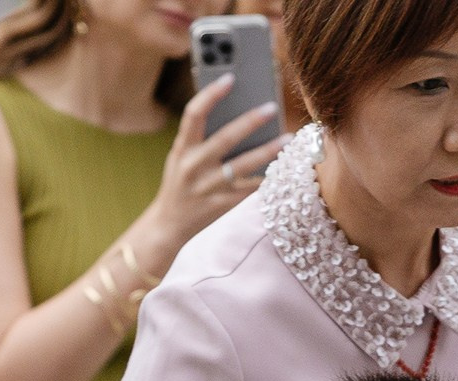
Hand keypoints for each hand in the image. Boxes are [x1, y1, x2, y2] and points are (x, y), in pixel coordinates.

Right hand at [146, 77, 288, 254]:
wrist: (168, 225)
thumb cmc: (180, 182)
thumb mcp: (181, 157)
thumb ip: (201, 138)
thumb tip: (237, 112)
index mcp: (182, 148)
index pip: (193, 114)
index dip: (211, 94)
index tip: (230, 77)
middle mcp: (193, 166)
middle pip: (225, 139)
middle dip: (249, 121)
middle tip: (272, 107)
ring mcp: (208, 187)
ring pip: (243, 166)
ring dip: (268, 151)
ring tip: (288, 138)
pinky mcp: (222, 205)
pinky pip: (249, 189)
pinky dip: (267, 177)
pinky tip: (284, 166)